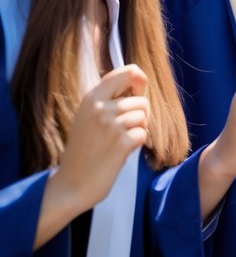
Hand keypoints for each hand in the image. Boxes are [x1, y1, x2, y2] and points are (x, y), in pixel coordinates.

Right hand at [37, 65, 149, 247]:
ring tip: (119, 142)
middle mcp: (100, 108)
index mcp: (91, 98)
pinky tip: (121, 152)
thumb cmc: (85, 150)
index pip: (126, 72)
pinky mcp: (121, 142)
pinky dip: (137, 144)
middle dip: (140, 115)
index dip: (139, 79)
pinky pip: (143, 134)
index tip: (139, 90)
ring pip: (143, 117)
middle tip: (123, 130)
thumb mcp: (89, 117)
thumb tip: (139, 82)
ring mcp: (111, 125)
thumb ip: (109, 100)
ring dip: (138, 130)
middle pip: (141, 100)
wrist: (71, 184)